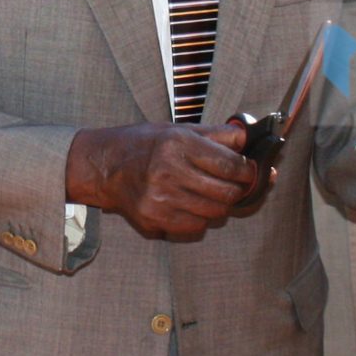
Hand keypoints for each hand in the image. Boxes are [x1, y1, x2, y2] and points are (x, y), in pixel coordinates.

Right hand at [67, 123, 258, 238]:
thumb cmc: (144, 144)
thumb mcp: (178, 129)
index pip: (230, 166)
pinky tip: (192, 205)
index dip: (248, 171)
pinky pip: (195, 227)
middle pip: (226, 193)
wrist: (104, 166)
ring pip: (214, 213)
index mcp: (177, 144)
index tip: (252, 172)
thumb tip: (247, 138)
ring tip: (213, 194)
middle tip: (238, 186)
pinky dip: (201, 218)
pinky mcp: (153, 219)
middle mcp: (168, 172)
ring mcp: (160, 199)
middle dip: (239, 191)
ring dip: (220, 206)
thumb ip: (216, 134)